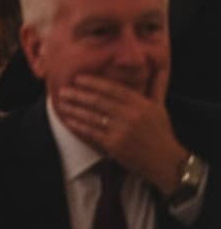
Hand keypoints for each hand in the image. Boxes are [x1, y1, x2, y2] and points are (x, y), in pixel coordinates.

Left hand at [56, 74, 187, 193]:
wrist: (166, 162)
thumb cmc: (161, 132)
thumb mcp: (161, 107)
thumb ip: (157, 85)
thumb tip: (159, 66)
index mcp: (140, 104)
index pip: (112, 88)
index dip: (93, 82)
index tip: (78, 78)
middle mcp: (130, 115)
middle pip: (98, 101)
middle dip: (78, 94)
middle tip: (63, 89)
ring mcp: (121, 131)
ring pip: (92, 116)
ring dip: (74, 109)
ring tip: (61, 103)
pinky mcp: (114, 145)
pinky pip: (92, 132)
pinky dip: (78, 125)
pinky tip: (68, 120)